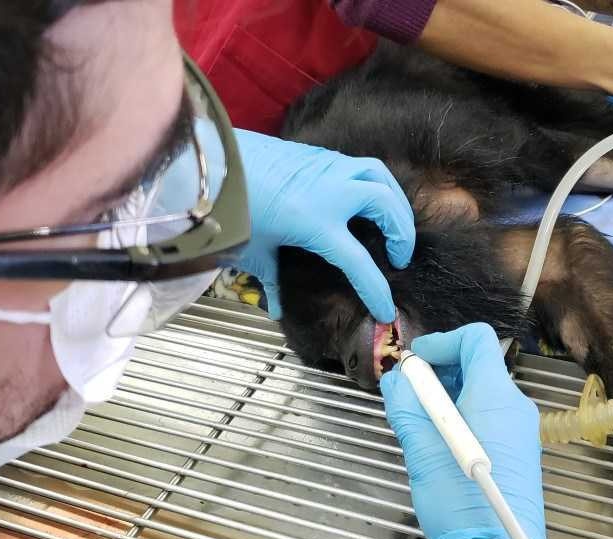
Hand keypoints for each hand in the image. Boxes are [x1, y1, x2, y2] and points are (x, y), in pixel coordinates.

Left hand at [232, 129, 414, 322]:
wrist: (212, 163)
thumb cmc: (231, 208)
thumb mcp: (253, 252)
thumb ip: (271, 281)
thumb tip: (276, 309)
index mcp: (316, 222)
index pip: (359, 263)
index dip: (376, 290)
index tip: (385, 310)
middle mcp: (331, 191)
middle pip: (386, 205)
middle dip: (401, 232)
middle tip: (399, 255)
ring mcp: (327, 168)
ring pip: (378, 174)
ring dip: (393, 199)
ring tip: (393, 220)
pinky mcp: (317, 155)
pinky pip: (358, 166)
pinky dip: (371, 182)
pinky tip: (363, 198)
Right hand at [380, 324, 563, 538]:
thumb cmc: (465, 505)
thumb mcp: (421, 448)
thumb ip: (406, 406)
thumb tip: (396, 382)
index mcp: (495, 395)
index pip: (476, 339)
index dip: (441, 342)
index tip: (417, 361)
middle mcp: (513, 407)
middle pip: (476, 366)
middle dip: (438, 374)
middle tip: (409, 394)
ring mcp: (518, 429)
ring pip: (479, 394)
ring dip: (446, 399)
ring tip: (420, 423)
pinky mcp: (516, 450)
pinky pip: (487, 418)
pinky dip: (461, 419)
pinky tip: (439, 444)